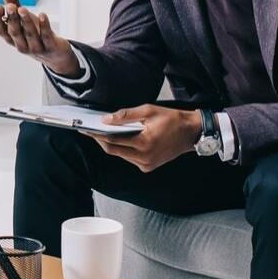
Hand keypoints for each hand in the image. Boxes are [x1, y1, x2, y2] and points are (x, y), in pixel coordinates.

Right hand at [0, 0, 81, 76]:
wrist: (55, 54)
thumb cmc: (35, 32)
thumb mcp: (22, 17)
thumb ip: (12, 1)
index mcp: (11, 38)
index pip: (0, 30)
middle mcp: (21, 45)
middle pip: (14, 32)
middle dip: (12, 19)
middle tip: (10, 6)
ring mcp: (36, 48)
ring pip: (30, 35)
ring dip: (26, 22)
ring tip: (23, 9)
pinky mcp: (51, 47)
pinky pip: (47, 36)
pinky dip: (44, 26)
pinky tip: (43, 14)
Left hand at [85, 105, 202, 172]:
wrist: (191, 133)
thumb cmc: (172, 119)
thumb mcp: (148, 111)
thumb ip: (125, 116)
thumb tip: (106, 120)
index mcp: (144, 143)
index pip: (113, 141)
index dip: (97, 135)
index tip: (86, 129)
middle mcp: (144, 158)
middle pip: (113, 151)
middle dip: (101, 141)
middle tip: (90, 131)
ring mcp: (146, 165)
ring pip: (120, 155)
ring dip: (112, 145)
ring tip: (103, 133)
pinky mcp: (148, 167)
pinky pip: (129, 158)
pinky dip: (123, 149)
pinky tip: (121, 140)